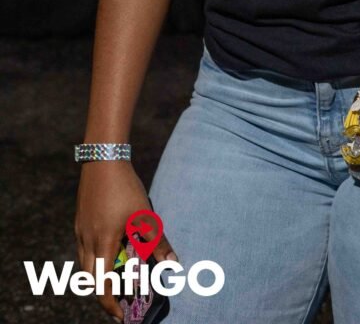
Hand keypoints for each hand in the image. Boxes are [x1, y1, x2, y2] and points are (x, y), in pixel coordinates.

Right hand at [74, 160, 176, 320]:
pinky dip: (97, 258)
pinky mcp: (80, 221)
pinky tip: (113, 249)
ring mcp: (80, 230)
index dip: (110, 304)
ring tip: (119, 277)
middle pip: (90, 279)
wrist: (103, 158)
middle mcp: (87, 240)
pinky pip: (85, 249)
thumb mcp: (144, 215)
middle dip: (104, 294)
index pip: (101, 286)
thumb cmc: (125, 186)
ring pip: (86, 264)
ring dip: (100, 275)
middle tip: (120, 301)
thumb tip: (173, 264)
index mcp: (103, 243)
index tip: (121, 315)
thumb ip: (157, 242)